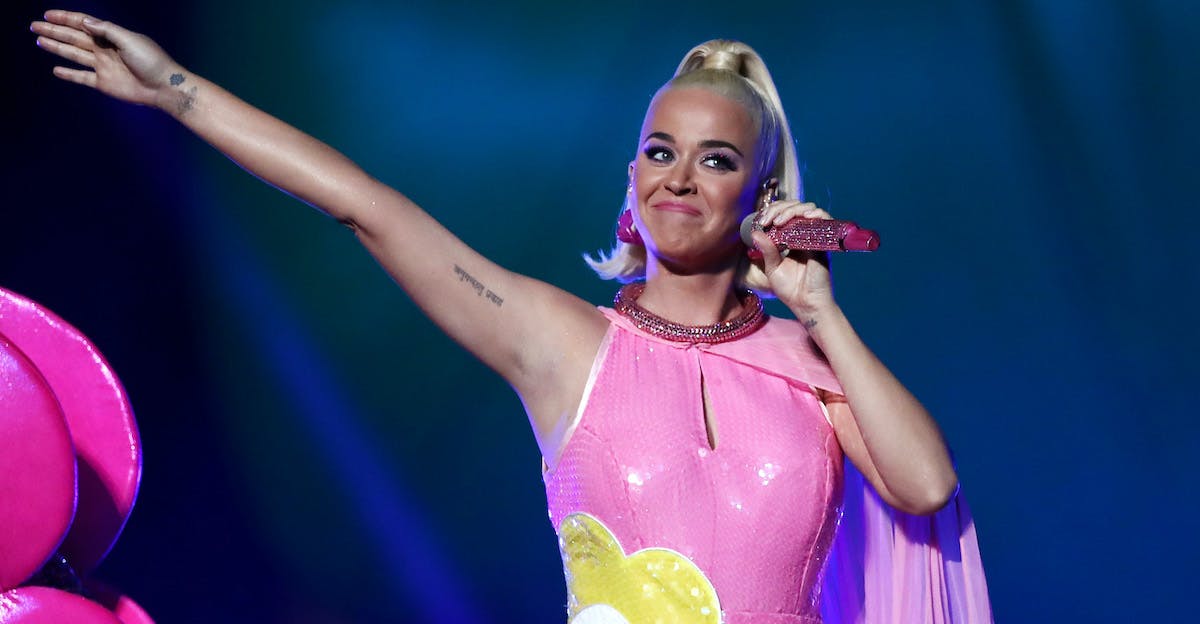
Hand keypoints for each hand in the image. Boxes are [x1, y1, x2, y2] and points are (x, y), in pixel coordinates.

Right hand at [32, 10, 178, 107]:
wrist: (163, 87)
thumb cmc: (151, 61)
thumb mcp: (129, 40)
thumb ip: (107, 30)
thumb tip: (84, 21)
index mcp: (112, 36)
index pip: (83, 24)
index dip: (65, 18)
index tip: (48, 15)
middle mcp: (105, 50)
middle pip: (74, 38)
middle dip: (55, 31)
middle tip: (34, 26)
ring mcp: (103, 66)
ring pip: (74, 54)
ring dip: (57, 47)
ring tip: (39, 41)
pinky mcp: (103, 83)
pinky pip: (82, 77)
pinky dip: (69, 74)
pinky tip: (56, 70)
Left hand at [749, 201, 836, 316]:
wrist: (807, 304)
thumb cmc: (790, 289)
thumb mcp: (773, 268)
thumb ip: (766, 251)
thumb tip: (755, 233)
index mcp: (790, 239)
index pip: (783, 214)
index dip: (772, 212)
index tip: (762, 221)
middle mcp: (804, 235)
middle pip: (795, 207)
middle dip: (779, 208)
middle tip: (769, 220)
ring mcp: (815, 237)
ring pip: (808, 209)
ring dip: (792, 210)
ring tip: (780, 221)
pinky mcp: (825, 242)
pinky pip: (824, 220)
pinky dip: (815, 213)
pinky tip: (804, 217)